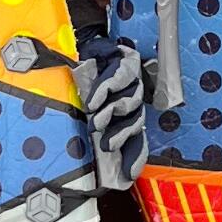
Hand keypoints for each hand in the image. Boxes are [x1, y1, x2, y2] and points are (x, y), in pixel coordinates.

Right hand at [73, 40, 148, 190]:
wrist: (84, 46)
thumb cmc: (83, 82)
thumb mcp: (88, 112)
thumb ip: (95, 132)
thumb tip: (93, 159)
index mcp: (127, 115)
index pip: (137, 139)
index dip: (134, 157)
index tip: (127, 175)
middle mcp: (134, 99)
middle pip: (136, 121)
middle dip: (122, 136)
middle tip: (106, 145)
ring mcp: (134, 81)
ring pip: (132, 101)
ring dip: (112, 113)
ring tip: (96, 120)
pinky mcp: (128, 62)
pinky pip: (120, 79)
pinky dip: (106, 91)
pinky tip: (94, 100)